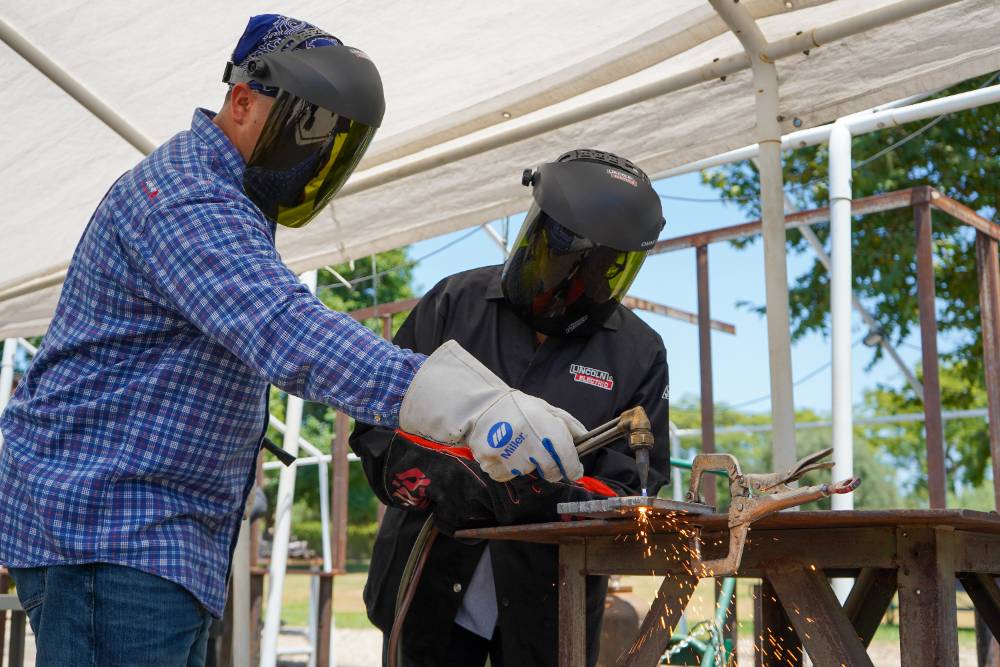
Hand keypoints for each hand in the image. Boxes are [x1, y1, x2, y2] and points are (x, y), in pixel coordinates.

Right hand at [399, 340, 584, 481]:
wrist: (483, 405)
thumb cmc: (518, 407)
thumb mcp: (547, 409)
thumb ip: (568, 424)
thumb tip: (586, 438)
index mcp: (550, 432)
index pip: (570, 464)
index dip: (573, 468)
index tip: (571, 469)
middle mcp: (534, 447)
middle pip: (551, 473)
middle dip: (550, 467)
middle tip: (539, 452)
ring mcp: (512, 458)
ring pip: (527, 473)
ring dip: (525, 464)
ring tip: (516, 445)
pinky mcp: (494, 463)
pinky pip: (506, 475)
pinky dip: (506, 467)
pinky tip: (504, 450)